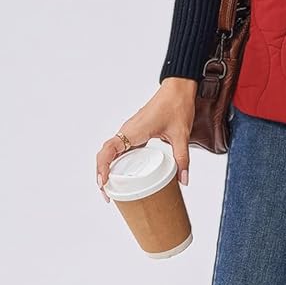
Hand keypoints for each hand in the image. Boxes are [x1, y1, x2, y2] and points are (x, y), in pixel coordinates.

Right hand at [96, 77, 197, 203]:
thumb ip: (182, 159)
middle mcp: (127, 131)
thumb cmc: (176, 105)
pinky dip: (118, 163)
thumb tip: (183, 180)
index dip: (102, 168)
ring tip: (113, 190)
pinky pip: (121, 149)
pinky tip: (126, 176)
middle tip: (108, 195)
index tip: (103, 184)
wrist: (178, 89)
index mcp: (133, 131)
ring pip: (111, 152)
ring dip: (108, 169)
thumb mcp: (181, 135)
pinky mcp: (136, 133)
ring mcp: (130, 132)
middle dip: (102, 175)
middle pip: (105, 155)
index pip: (108, 150)